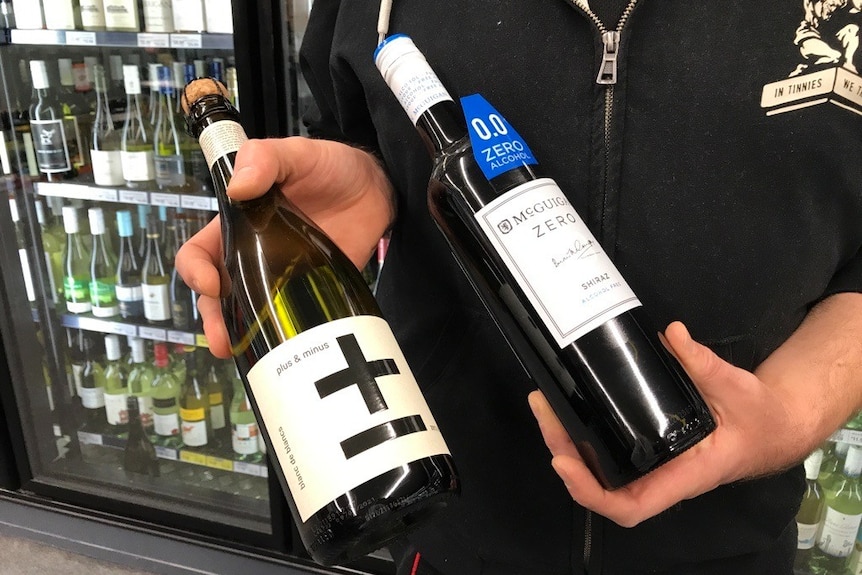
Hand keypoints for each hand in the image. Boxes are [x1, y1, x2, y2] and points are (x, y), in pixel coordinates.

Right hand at [175, 137, 394, 358]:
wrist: (376, 187)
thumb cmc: (328, 166)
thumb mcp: (296, 153)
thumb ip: (266, 158)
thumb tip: (238, 186)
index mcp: (238, 225)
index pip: (199, 253)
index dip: (196, 270)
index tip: (212, 283)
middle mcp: (254, 257)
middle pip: (218, 297)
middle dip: (213, 320)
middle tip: (222, 339)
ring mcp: (282, 279)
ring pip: (250, 315)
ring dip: (243, 336)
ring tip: (245, 353)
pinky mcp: (313, 294)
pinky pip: (291, 321)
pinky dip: (285, 338)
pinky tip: (286, 351)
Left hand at [528, 321, 811, 527]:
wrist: (773, 425)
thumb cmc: (759, 417)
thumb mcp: (737, 387)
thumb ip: (705, 364)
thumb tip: (672, 334)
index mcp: (685, 475)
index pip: (631, 505)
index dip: (592, 493)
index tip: (563, 462)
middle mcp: (662, 476)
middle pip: (601, 487)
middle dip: (565, 454)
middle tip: (544, 410)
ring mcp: (653, 465)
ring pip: (600, 471)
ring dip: (568, 444)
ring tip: (546, 407)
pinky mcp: (649, 448)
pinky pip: (610, 453)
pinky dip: (584, 436)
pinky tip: (569, 410)